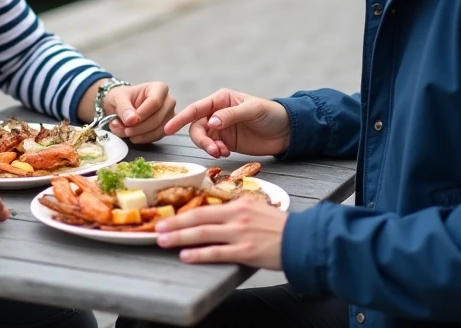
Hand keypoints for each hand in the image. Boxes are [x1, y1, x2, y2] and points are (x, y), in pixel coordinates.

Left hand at [102, 81, 176, 143]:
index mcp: (159, 88)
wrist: (124, 106)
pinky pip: (157, 137)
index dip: (141, 114)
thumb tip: (131, 119)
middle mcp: (168, 101)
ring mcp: (169, 115)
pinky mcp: (166, 128)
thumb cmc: (124, 97)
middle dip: (139, 128)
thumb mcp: (118, 98)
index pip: (154, 102)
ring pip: (158, 130)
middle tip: (124, 130)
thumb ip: (123, 107)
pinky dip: (144, 139)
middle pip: (157, 118)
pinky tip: (134, 136)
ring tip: (126, 132)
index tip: (128, 121)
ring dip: (140, 135)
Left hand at [156, 199, 288, 268]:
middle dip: (175, 223)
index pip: (205, 207)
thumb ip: (237, 210)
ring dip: (180, 237)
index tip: (169, 217)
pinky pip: (216, 252)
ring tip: (163, 241)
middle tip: (157, 227)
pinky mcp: (245, 251)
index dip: (184, 213)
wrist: (303, 239)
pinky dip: (199, 254)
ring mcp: (240, 233)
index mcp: (239, 204)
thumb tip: (219, 215)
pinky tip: (185, 255)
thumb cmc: (281, 227)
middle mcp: (237, 216)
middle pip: (198, 218)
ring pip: (203, 234)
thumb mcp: (258, 209)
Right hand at [164, 89, 290, 157]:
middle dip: (201, 140)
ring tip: (222, 153)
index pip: (196, 108)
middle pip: (196, 127)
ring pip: (203, 139)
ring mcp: (221, 128)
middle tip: (213, 150)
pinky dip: (216, 152)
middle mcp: (217, 112)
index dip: (180, 118)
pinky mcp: (226, 142)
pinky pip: (213, 147)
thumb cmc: (271, 114)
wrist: (287, 132)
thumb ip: (231, 115)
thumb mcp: (252, 110)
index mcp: (221, 99)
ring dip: (208, 147)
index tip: (168, 129)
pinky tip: (226, 153)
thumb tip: (211, 122)